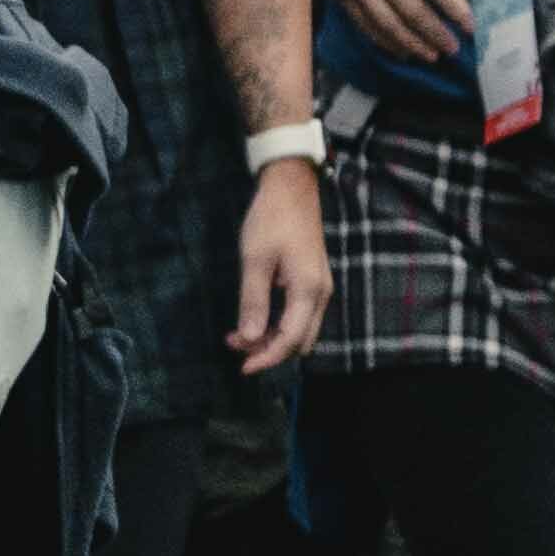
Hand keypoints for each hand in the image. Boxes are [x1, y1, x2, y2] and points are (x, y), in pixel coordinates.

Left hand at [230, 154, 327, 373]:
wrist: (291, 188)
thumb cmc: (271, 219)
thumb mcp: (255, 259)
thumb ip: (253, 300)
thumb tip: (249, 338)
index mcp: (308, 291)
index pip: (290, 340)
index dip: (266, 357)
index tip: (242, 368)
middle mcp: (320, 295)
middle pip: (299, 340)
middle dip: (269, 350)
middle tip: (234, 347)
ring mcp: (319, 288)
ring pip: (300, 329)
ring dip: (273, 337)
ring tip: (238, 334)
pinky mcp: (312, 280)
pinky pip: (299, 314)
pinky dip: (279, 322)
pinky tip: (256, 317)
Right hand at [313, 0, 470, 67]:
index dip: (455, 8)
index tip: (469, 26)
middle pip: (412, 9)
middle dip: (436, 33)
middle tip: (452, 49)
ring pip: (388, 21)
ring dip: (412, 43)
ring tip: (430, 55)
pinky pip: (364, 22)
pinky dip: (384, 40)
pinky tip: (400, 50)